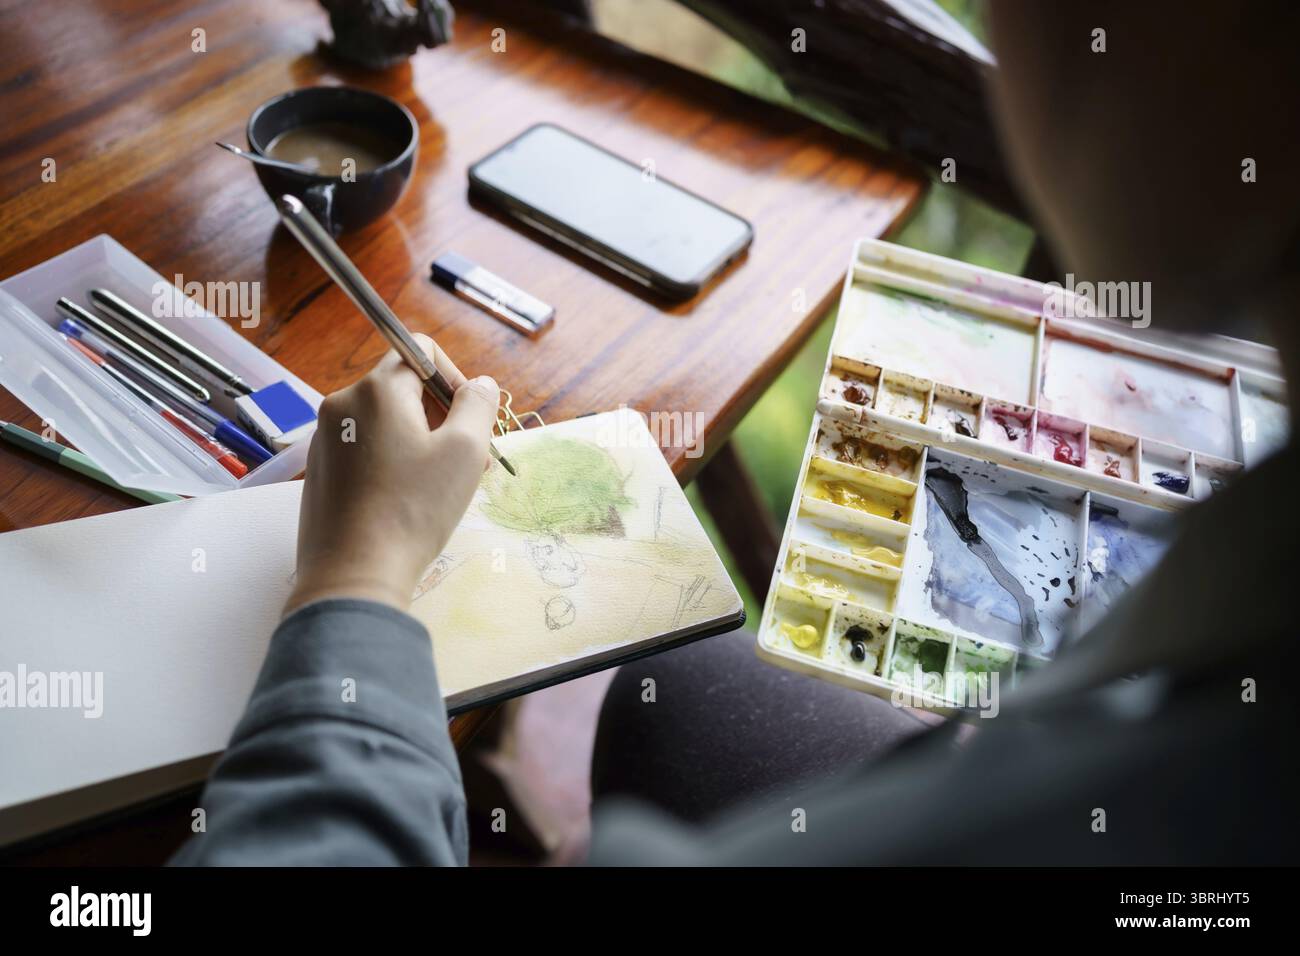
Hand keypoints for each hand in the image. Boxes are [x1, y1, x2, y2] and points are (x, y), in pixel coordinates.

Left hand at [285, 334, 499, 614]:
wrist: (354, 575)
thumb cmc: (414, 509)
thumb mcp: (465, 451)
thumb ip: (478, 405)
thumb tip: (479, 384)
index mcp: (376, 390)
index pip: (420, 351)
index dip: (454, 378)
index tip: (471, 418)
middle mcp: (342, 405)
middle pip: (403, 389)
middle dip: (442, 416)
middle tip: (472, 460)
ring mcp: (325, 440)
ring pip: (385, 423)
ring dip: (421, 442)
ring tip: (444, 487)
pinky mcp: (320, 473)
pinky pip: (365, 450)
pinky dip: (393, 463)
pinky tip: (410, 502)